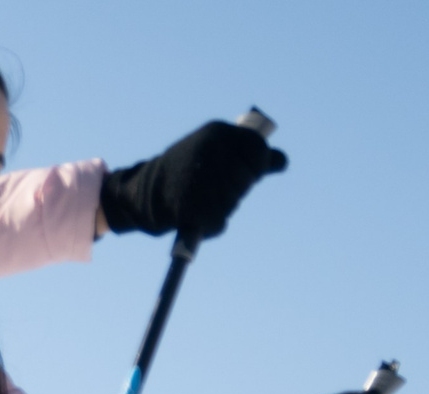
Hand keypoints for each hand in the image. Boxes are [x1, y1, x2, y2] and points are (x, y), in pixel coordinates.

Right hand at [100, 120, 287, 240]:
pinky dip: (212, 224)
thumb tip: (283, 161)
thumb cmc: (187, 169)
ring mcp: (201, 182)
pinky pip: (220, 222)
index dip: (256, 162)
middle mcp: (209, 154)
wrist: (145, 191)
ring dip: (224, 205)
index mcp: (216, 134)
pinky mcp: (194, 209)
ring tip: (201, 196)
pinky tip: (198, 214)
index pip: (257, 148)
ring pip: (235, 200)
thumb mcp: (217, 149)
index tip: (245, 166)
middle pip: (249, 177)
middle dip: (238, 185)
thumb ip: (250, 153)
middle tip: (215, 183)